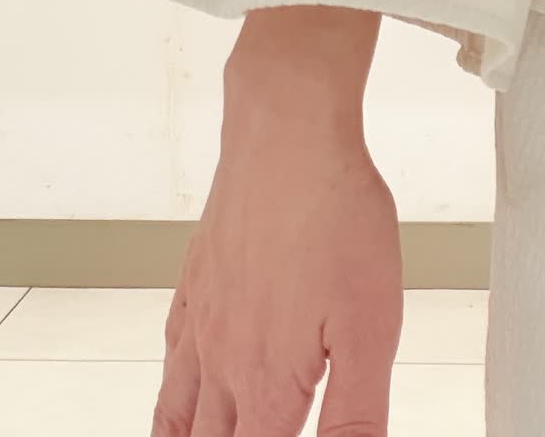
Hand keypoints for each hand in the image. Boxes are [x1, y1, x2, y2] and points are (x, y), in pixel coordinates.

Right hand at [151, 10, 403, 435]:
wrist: (287, 135)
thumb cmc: (335, 216)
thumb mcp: (372, 325)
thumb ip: (358, 413)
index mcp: (269, 384)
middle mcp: (225, 362)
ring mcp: (205, 321)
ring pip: (180, 414)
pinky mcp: (198, 281)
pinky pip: (172, 356)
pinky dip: (171, 394)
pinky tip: (180, 389)